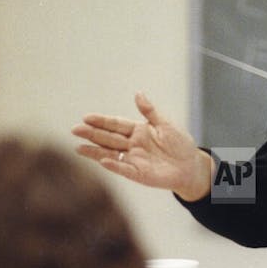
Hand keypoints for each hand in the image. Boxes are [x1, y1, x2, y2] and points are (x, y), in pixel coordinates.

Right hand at [72, 92, 212, 200]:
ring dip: (95, 151)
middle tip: (75, 129)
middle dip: (92, 134)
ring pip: (110, 154)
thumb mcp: (167, 124)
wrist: (191, 166)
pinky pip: (123, 168)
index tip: (87, 117)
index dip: (102, 121)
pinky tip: (102, 161)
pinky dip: (113, 165)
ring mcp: (133, 159)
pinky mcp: (138, 173)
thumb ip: (150, 112)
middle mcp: (132, 145)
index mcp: (138, 131)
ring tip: (78, 147)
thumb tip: (138, 94)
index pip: (116, 124)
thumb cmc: (181, 144)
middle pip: (109, 138)